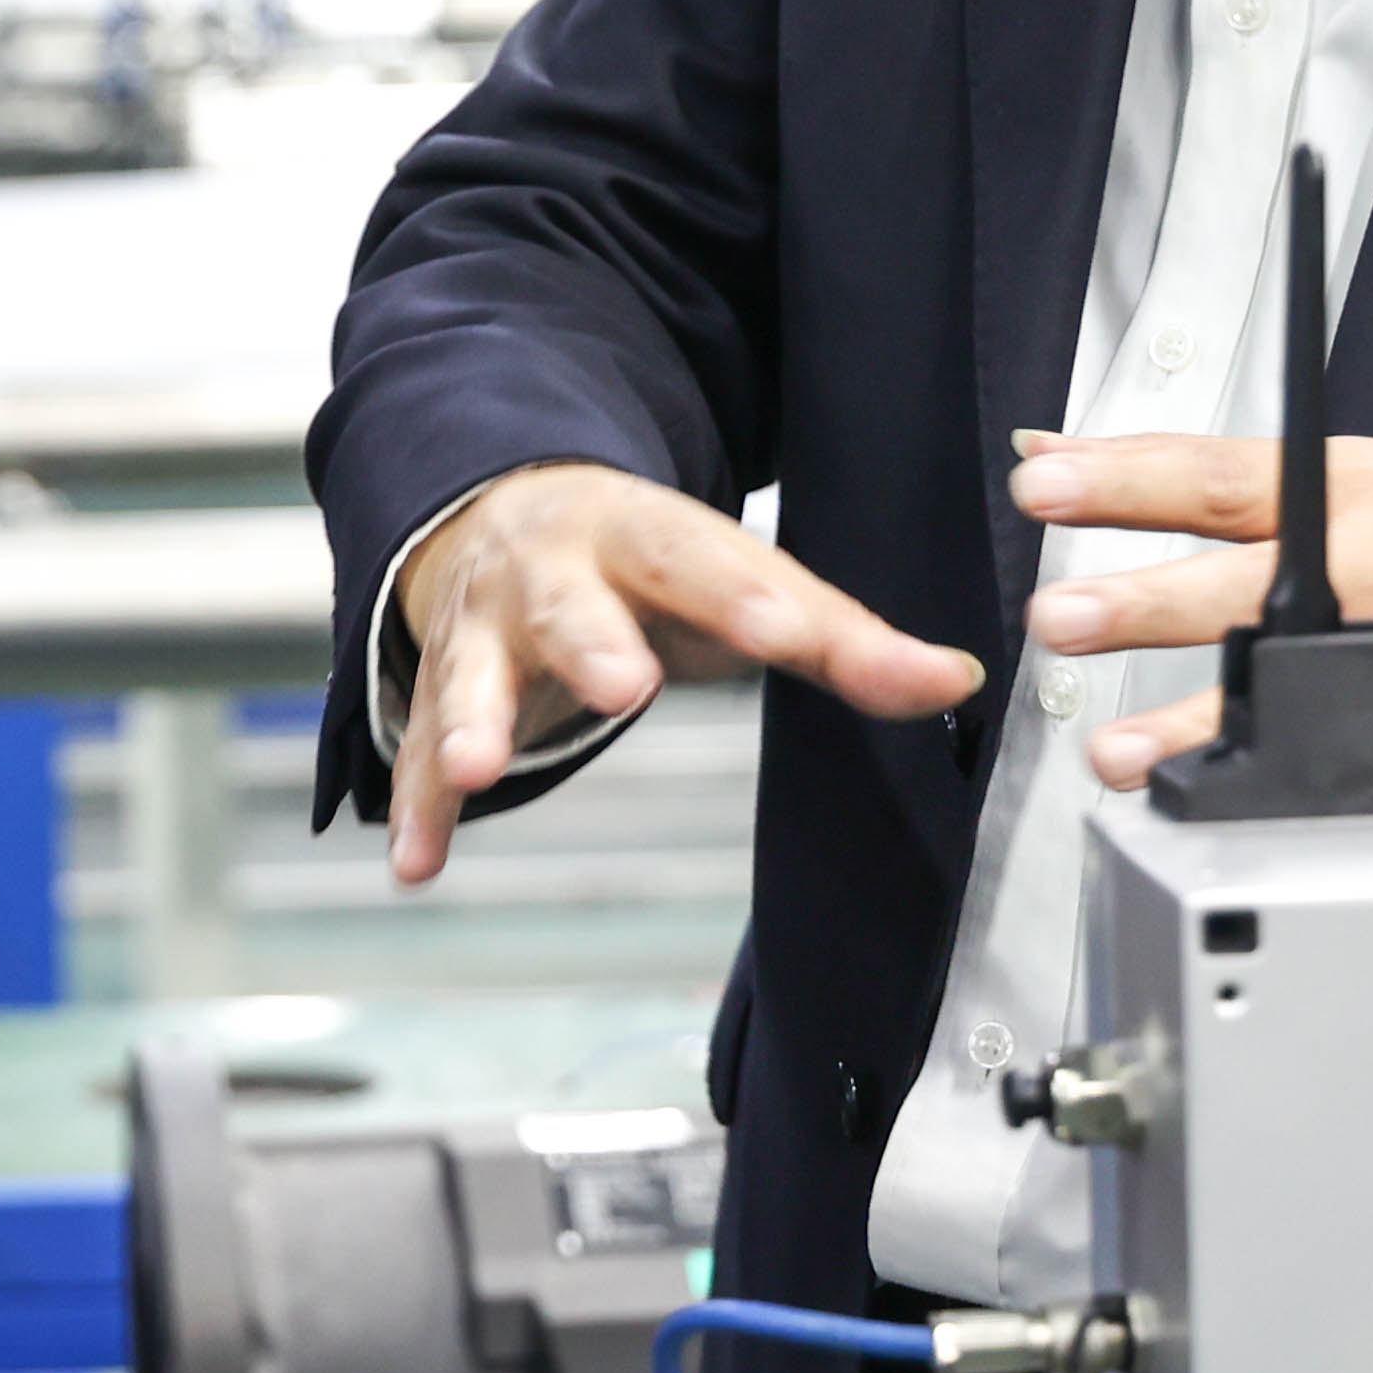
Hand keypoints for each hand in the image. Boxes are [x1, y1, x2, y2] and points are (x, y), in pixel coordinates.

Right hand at [390, 461, 986, 886]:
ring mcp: (485, 627)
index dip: (745, 595)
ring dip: (473, 719)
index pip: (703, 558)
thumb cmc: (647, 563)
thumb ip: (837, 636)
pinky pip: (417, 749)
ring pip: (474, 669)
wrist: (502, 508)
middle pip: (572, 602)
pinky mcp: (442, 684)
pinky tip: (416, 864)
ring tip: (475, 769)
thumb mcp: (737, 581)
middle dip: (593, 642)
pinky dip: (418, 806)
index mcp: (644, 533)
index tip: (788, 632)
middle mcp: (554, 569)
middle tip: (624, 686)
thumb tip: (956, 677)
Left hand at [1015, 427, 1372, 788]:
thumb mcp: (1300, 463)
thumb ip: (1169, 465)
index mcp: (1324, 489)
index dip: (1125, 484)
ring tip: (1117, 753)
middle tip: (1061, 617)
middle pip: (1244, 586)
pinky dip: (1273, 780)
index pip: (1210, 481)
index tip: (1043, 485)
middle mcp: (1356, 566)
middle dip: (1146, 607)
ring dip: (1194, 726)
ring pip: (1290, 689)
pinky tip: (1211, 799)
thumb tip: (1046, 450)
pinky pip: (1338, 752)